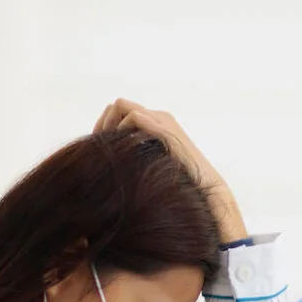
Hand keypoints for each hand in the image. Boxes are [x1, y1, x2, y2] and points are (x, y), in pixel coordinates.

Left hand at [94, 98, 246, 241]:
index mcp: (154, 124)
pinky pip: (136, 118)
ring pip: (122, 107)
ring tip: (108, 148)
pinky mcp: (166, 131)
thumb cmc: (177, 188)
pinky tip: (120, 149)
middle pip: (117, 105)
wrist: (206, 195)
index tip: (96, 147)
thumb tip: (104, 162)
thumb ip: (133, 159)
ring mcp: (163, 122)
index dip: (103, 126)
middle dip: (104, 123)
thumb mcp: (149, 169)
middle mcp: (158, 117)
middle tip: (98, 146)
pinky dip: (122, 130)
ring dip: (110, 125)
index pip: (118, 110)